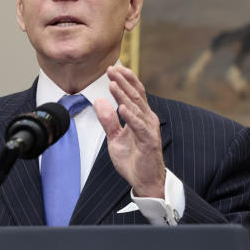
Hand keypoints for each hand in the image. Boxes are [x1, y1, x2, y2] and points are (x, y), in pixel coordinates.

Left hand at [94, 66, 164, 197]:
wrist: (144, 181)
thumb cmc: (133, 159)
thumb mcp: (115, 138)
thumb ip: (108, 120)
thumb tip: (99, 101)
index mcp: (140, 117)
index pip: (134, 93)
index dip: (125, 80)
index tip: (113, 68)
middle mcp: (147, 120)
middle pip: (135, 96)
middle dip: (123, 82)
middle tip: (111, 69)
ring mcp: (149, 129)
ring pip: (136, 108)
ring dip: (124, 95)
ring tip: (112, 84)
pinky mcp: (149, 141)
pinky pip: (139, 126)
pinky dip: (130, 116)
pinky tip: (121, 107)